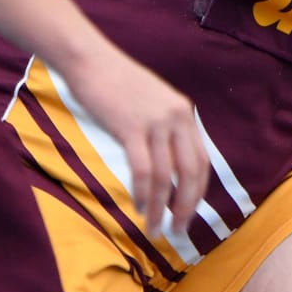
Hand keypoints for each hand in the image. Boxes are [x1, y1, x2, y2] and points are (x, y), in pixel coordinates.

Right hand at [59, 42, 208, 236]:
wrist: (90, 60)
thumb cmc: (116, 82)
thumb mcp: (153, 102)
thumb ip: (165, 128)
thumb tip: (169, 168)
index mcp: (184, 113)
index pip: (202, 161)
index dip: (198, 193)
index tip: (189, 213)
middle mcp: (176, 117)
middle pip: (190, 173)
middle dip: (186, 207)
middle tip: (178, 231)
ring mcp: (154, 121)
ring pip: (165, 177)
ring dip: (160, 208)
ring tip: (154, 228)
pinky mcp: (131, 127)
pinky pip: (142, 170)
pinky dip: (142, 193)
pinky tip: (137, 206)